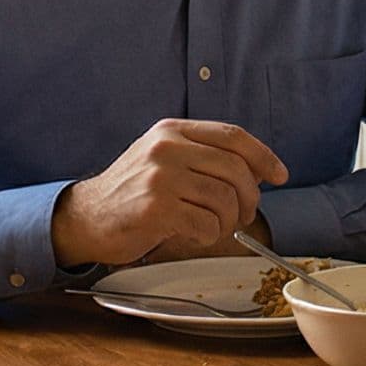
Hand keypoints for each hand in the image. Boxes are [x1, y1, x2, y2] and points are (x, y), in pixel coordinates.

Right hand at [52, 119, 287, 267]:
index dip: (263, 156)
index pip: (232, 136)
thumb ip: (202, 155)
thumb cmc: (131, 193)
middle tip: (244, 214)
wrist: (85, 218)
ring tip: (215, 226)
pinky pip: (206, 224)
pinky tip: (194, 234)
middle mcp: (167, 148)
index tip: (279, 174)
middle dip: (250, 197)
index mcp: (172, 130)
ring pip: (224, 199)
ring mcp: (161, 177)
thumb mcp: (163, 158)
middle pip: (235, 169)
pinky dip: (209, 235)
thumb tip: (255, 171)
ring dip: (228, 221)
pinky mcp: (157, 208)